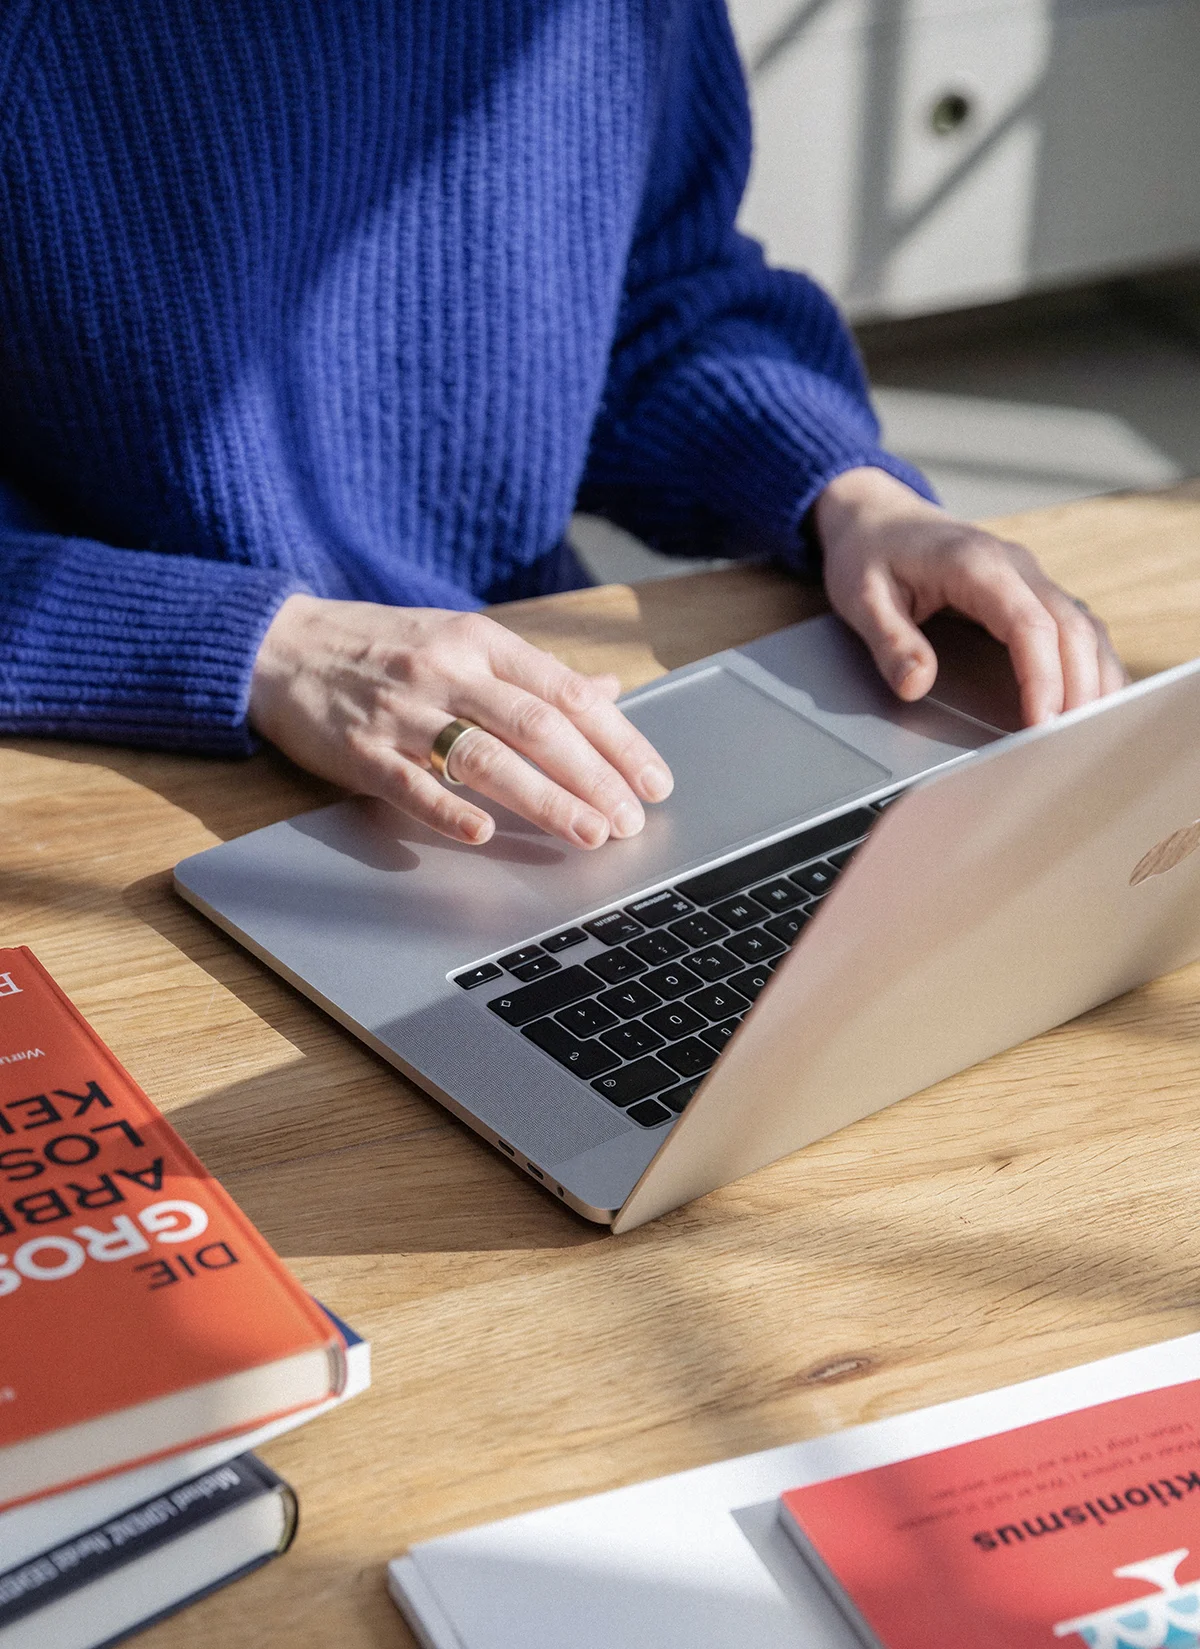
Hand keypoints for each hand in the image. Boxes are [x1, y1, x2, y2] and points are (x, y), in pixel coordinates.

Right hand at [249, 596, 672, 846]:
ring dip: (543, 798)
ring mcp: (402, 710)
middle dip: (592, 776)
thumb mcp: (462, 641)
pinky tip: (484, 832)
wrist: (280, 645)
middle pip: (536, 726)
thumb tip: (609, 694)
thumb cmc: (383, 648)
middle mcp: (448, 670)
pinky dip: (447, 809)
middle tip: (628, 820)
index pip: (565, 693)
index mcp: (480, 641)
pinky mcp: (359, 749)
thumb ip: (532, 675)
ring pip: (485, 755)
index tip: (652, 781)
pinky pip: (408, 782)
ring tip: (586, 833)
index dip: (617, 739)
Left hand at [814, 467, 1126, 724]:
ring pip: (1086, 628)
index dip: (1042, 678)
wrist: (877, 517)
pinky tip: (1095, 702)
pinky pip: (1078, 628)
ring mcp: (1031, 579)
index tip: (1040, 724)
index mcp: (976, 564)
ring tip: (1089, 733)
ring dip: (1095, 679)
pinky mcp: (1034, 594)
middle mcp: (1016, 567)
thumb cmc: (869, 554)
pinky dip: (1093, 666)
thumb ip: (889, 641)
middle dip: (1079, 689)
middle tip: (1069, 744)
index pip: (1028, 624)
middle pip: (1072, 628)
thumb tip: (915, 685)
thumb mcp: (861, 597)